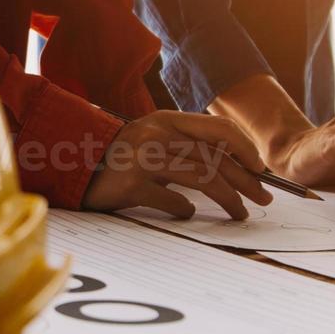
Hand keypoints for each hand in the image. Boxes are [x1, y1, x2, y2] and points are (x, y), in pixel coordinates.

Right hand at [82, 112, 273, 219]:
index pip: (219, 129)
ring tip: (240, 212)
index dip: (246, 148)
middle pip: (216, 158)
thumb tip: (231, 166)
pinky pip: (172, 201)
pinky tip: (189, 213)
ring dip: (229, 199)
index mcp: (166, 120)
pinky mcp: (130, 186)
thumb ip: (183, 145)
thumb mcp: (151, 138)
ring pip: (203, 179)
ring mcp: (143, 160)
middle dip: (246, 180)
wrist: (71, 164)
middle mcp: (157, 135)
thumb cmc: (119, 156)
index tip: (259, 168)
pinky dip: (186, 210)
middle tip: (263, 197)